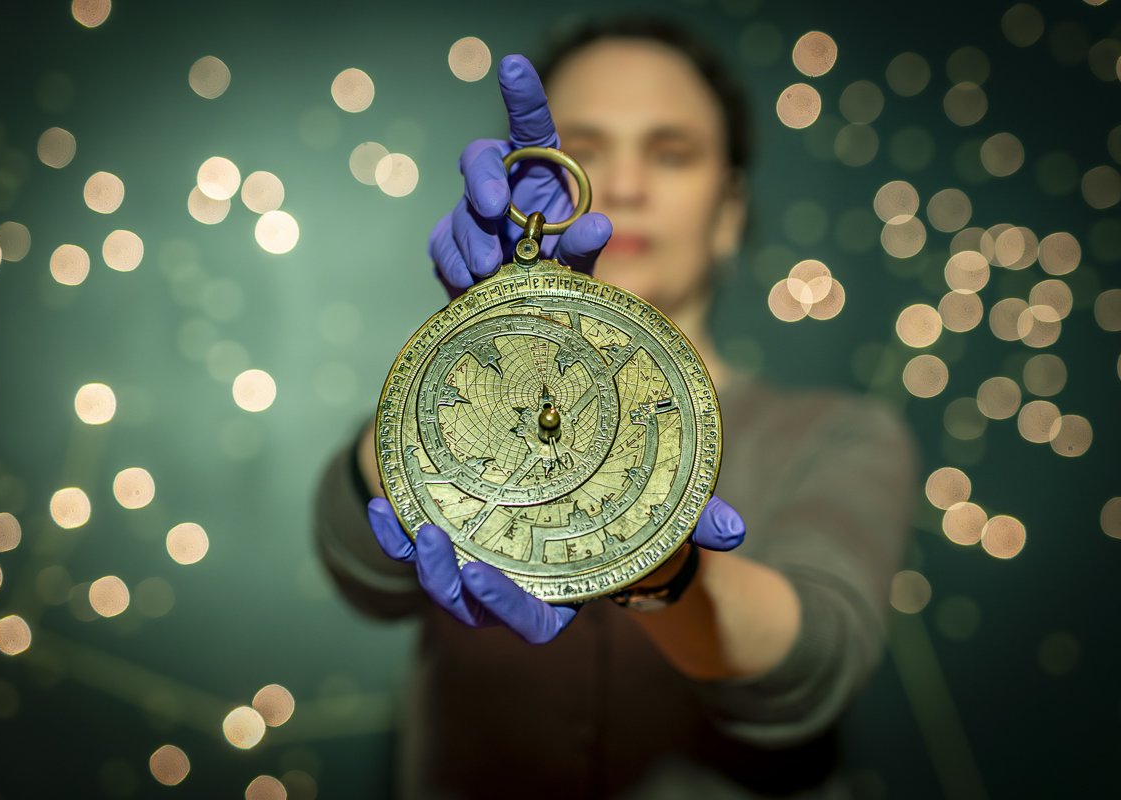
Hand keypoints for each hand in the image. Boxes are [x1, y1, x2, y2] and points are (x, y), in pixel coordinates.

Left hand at [365, 494, 745, 641]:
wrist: (573, 478)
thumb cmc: (626, 506)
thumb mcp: (662, 513)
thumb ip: (695, 522)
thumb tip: (735, 531)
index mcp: (561, 590)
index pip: (533, 620)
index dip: (506, 606)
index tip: (482, 576)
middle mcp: (513, 583)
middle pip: (472, 605)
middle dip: (448, 582)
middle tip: (437, 544)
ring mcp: (477, 559)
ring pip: (438, 577)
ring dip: (415, 554)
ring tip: (404, 518)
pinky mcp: (450, 530)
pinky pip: (413, 542)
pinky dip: (394, 529)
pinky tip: (385, 502)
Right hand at [428, 53, 612, 299]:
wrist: (527, 316)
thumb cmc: (557, 276)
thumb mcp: (579, 264)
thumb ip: (585, 245)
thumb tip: (600, 226)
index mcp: (538, 173)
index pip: (529, 126)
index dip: (522, 96)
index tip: (514, 66)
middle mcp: (503, 185)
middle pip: (480, 159)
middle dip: (483, 179)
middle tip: (495, 208)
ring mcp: (472, 214)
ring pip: (461, 209)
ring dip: (472, 235)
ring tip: (490, 265)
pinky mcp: (451, 245)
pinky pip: (443, 244)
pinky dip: (455, 261)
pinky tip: (469, 277)